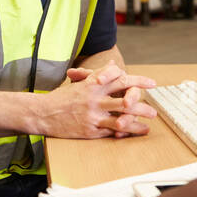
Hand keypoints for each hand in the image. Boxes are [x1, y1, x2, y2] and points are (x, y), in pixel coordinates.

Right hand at [37, 64, 156, 138]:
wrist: (42, 113)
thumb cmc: (62, 97)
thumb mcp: (80, 82)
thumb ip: (99, 74)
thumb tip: (113, 64)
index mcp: (93, 84)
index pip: (120, 79)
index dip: (138, 81)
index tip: (151, 83)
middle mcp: (95, 98)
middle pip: (125, 98)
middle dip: (143, 104)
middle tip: (154, 109)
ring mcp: (93, 115)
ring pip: (122, 118)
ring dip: (138, 121)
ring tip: (149, 123)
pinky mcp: (90, 130)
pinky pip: (111, 132)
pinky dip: (124, 132)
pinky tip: (133, 132)